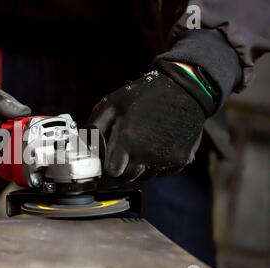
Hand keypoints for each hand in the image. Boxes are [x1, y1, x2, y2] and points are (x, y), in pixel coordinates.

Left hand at [88, 60, 213, 181]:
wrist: (185, 88)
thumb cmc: (145, 94)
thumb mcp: (112, 102)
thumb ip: (94, 125)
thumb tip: (84, 145)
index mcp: (127, 139)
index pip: (111, 171)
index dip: (109, 165)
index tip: (110, 158)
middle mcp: (147, 153)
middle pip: (128, 177)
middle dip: (123, 167)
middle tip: (126, 150)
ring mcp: (166, 158)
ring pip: (145, 176)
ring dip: (141, 166)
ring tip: (144, 142)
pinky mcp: (181, 159)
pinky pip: (163, 172)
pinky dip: (158, 163)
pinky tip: (158, 144)